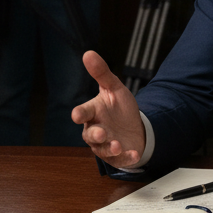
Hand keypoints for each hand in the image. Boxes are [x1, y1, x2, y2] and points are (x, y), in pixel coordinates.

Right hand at [72, 51, 145, 167]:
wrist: (135, 127)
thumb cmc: (120, 108)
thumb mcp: (114, 88)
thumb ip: (102, 73)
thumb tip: (88, 53)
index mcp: (93, 113)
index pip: (83, 113)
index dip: (80, 114)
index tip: (77, 114)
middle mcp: (96, 130)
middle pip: (90, 134)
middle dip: (95, 134)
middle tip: (102, 132)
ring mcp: (105, 144)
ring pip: (102, 149)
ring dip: (109, 147)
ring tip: (117, 144)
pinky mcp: (117, 156)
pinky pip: (120, 159)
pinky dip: (127, 157)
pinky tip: (134, 153)